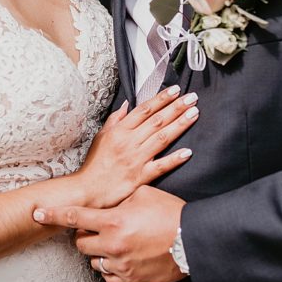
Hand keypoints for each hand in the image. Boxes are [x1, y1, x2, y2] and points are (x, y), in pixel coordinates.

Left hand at [33, 185, 187, 281]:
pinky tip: (122, 256)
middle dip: (84, 234)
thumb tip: (106, 197)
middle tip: (98, 227)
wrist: (193, 240)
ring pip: (93, 261)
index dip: (53, 214)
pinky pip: (108, 276)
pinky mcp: (130, 279)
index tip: (37, 213)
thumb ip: (119, 197)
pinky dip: (110, 266)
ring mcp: (121, 264)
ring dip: (98, 251)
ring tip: (115, 242)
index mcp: (114, 221)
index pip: (75, 217)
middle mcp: (113, 244)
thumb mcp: (143, 194)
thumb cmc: (170, 213)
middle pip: (80, 242)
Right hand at [74, 86, 197, 207]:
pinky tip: (188, 152)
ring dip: (180, 125)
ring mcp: (136, 159)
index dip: (162, 99)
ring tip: (194, 114)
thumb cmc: (94, 164)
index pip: (145, 110)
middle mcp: (129, 142)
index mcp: (120, 131)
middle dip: (176, 107)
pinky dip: (174, 159)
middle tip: (192, 98)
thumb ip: (115, 119)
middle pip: (157, 120)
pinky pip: (160, 166)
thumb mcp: (101, 136)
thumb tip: (127, 104)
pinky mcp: (140, 177)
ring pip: (162, 138)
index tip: (176, 90)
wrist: (87, 190)